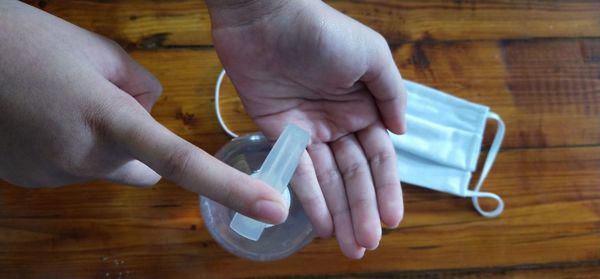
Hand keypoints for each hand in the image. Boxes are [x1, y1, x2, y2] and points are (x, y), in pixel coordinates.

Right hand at [0, 1, 288, 224]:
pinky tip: (44, 117)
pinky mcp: (32, 181)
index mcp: (110, 119)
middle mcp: (86, 158)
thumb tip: (150, 109)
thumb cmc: (27, 42)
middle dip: (138, 144)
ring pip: (107, 166)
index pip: (180, 160)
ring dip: (102, 143)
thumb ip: (140, 86)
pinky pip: (74, 168)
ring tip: (64, 103)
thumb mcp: (98, 50)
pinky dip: (72, 148)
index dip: (230, 186)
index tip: (271, 208)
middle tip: (104, 102)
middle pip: (142, 166)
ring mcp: (56, 175)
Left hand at [207, 0, 405, 257]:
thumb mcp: (371, 56)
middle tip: (366, 244)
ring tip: (347, 245)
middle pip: (354, 176)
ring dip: (339, 212)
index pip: (380, 158)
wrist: (267, 18)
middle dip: (362, 209)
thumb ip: (391, 94)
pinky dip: (308, 196)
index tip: (392, 220)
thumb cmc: (323, 33)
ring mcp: (309, 130)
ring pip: (328, 179)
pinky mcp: (279, 132)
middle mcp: (340, 124)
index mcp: (365, 107)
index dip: (387, 189)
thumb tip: (403, 131)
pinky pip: (296, 169)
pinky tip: (319, 223)